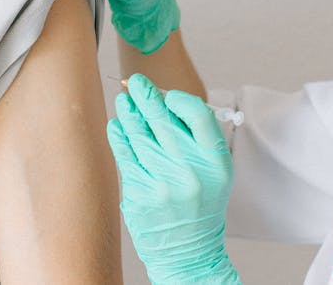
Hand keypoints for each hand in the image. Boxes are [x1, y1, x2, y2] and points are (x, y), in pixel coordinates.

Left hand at [107, 74, 241, 284]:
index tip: (166, 93)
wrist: (189, 250)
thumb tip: (164, 101)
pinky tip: (116, 126)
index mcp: (216, 162)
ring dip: (129, 115)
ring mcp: (164, 184)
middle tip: (135, 83)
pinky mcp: (141, 195)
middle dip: (146, 98)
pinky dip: (119, 138)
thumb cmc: (201, 203)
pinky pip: (126, 157)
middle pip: (164, 122)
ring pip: (140, 137)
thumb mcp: (214, 172)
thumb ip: (197, 138)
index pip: (198, 116)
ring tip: (123, 102)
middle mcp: (192, 172)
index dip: (179, 99)